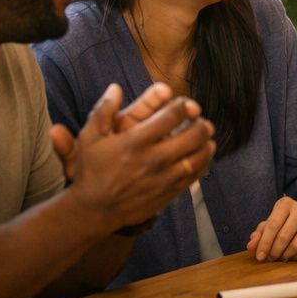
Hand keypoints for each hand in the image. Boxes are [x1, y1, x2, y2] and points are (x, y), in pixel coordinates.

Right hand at [64, 84, 215, 232]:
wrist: (94, 210)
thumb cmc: (91, 170)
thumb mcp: (89, 138)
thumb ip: (103, 111)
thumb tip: (115, 87)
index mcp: (136, 141)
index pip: (172, 116)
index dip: (183, 105)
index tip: (185, 103)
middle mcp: (153, 159)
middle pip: (193, 135)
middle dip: (201, 123)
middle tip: (201, 119)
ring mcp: (164, 178)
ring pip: (198, 156)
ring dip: (207, 143)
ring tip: (206, 135)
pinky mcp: (169, 193)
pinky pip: (194, 175)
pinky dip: (203, 163)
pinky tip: (202, 155)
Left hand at [247, 197, 296, 261]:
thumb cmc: (288, 221)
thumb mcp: (273, 222)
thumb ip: (260, 233)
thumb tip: (251, 245)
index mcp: (286, 203)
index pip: (272, 226)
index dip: (264, 243)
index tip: (259, 257)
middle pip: (283, 236)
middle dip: (274, 252)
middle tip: (270, 259)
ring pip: (296, 245)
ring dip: (285, 255)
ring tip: (281, 257)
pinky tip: (294, 256)